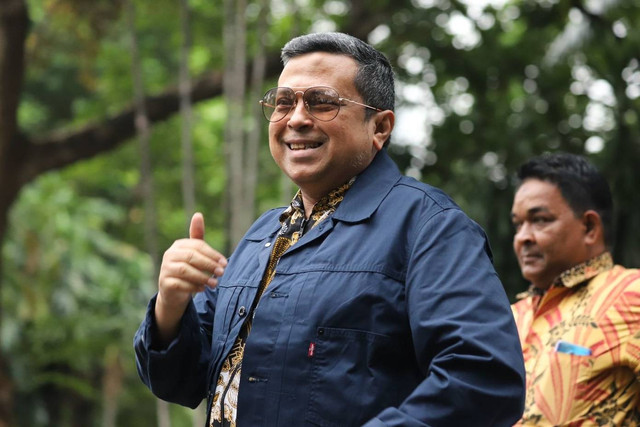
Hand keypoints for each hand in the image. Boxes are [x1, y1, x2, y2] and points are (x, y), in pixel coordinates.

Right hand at [154, 212, 226, 343]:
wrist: (173, 291)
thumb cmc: (188, 268)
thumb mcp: (194, 252)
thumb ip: (198, 236)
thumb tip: (198, 214)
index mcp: (179, 245)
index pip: (197, 246)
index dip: (212, 254)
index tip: (225, 263)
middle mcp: (169, 254)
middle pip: (192, 257)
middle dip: (209, 265)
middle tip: (222, 273)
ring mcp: (165, 268)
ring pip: (185, 271)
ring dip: (202, 277)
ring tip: (215, 283)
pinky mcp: (164, 283)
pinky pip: (180, 284)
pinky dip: (193, 287)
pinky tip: (202, 289)